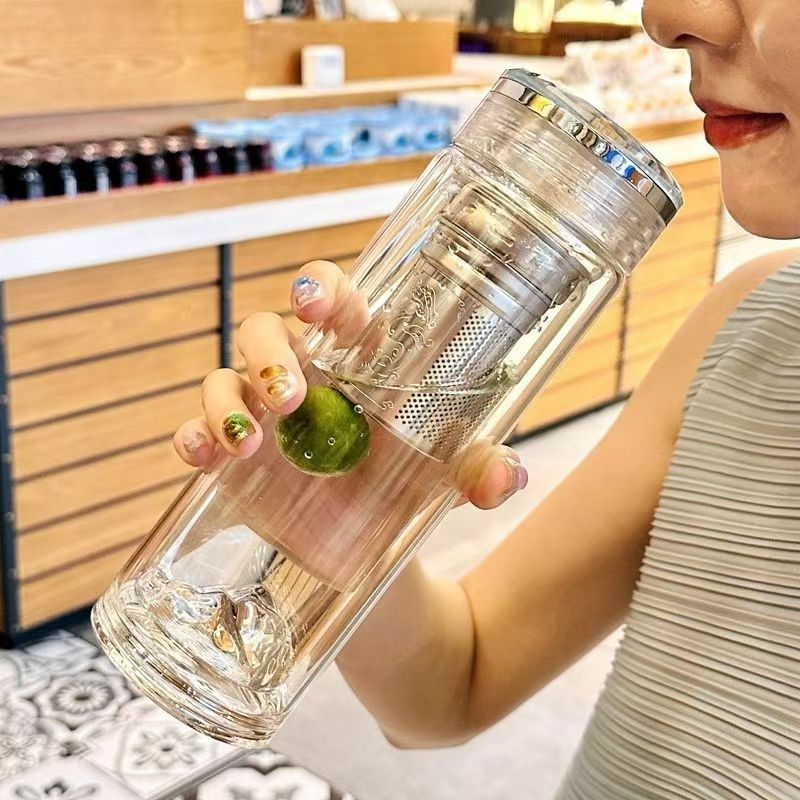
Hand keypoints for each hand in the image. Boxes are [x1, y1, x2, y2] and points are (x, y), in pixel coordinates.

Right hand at [173, 260, 527, 509]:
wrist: (372, 549)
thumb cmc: (410, 484)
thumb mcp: (450, 475)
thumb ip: (482, 468)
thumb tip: (509, 475)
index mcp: (356, 359)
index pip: (331, 297)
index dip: (320, 287)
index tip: (319, 305)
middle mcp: (305, 374)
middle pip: (265, 330)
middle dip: (269, 353)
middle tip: (292, 398)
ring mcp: (264, 414)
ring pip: (224, 376)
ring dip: (228, 399)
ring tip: (251, 444)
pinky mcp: (235, 457)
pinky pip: (199, 430)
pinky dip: (194, 436)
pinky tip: (201, 456)